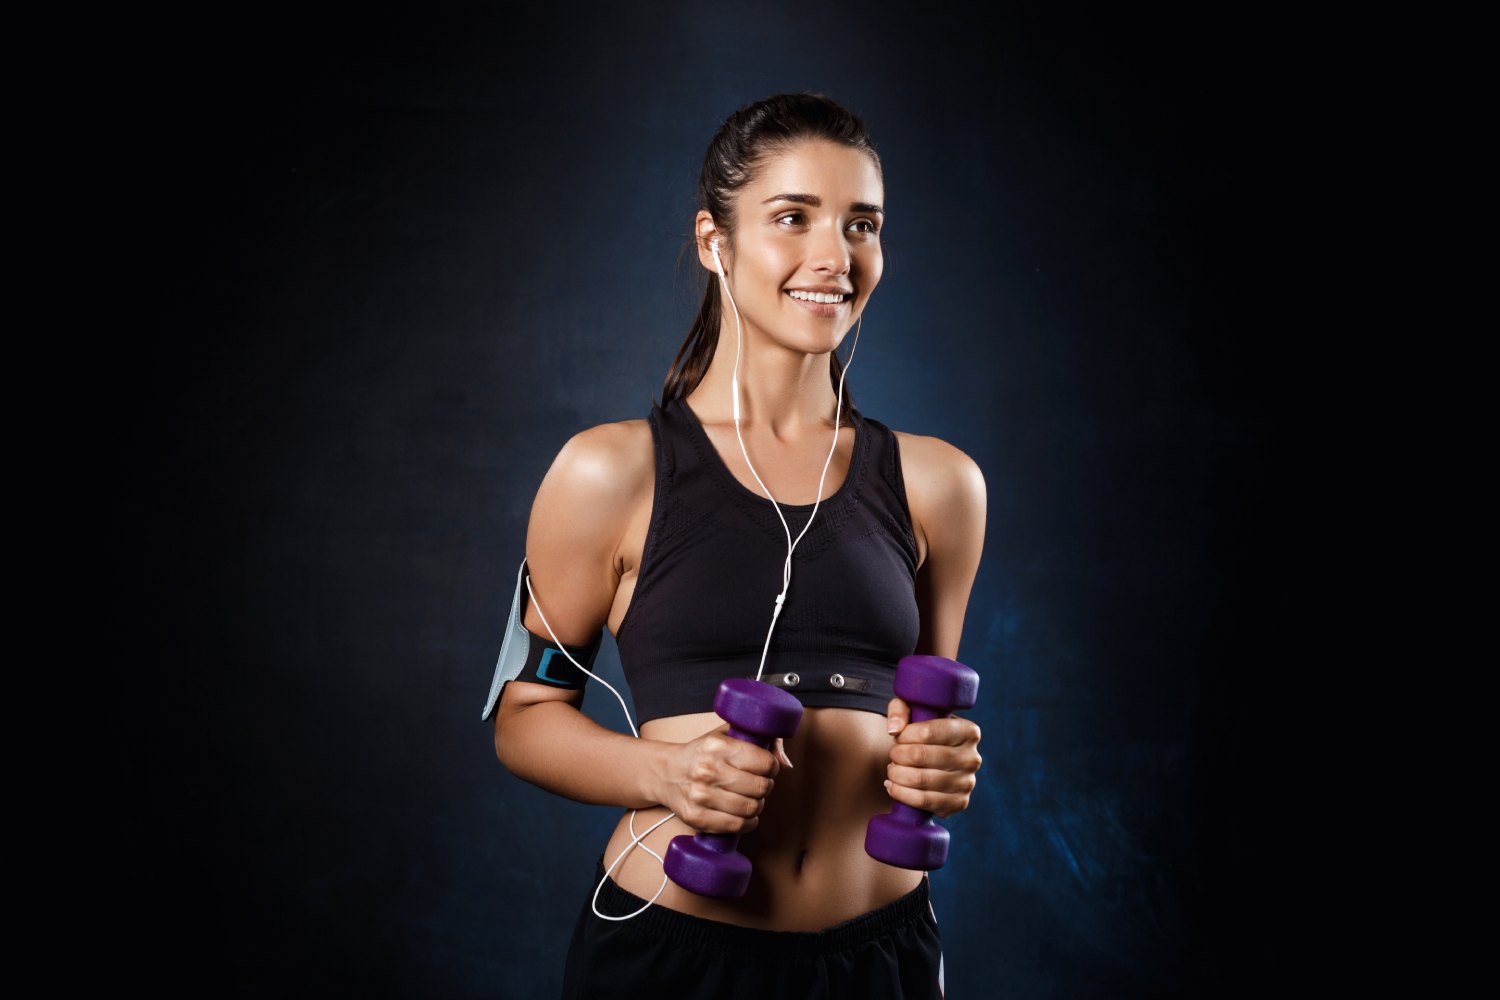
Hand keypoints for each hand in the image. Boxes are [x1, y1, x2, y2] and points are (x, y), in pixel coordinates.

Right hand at [652, 726, 788, 834]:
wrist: (665, 773)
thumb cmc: (702, 754)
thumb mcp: (725, 736)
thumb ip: (759, 742)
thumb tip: (786, 763)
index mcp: (717, 746)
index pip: (764, 762)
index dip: (771, 767)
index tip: (767, 768)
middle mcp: (708, 770)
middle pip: (760, 788)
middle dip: (765, 787)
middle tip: (759, 785)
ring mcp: (700, 795)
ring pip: (750, 808)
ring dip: (757, 806)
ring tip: (751, 799)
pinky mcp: (696, 817)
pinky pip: (735, 826)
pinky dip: (747, 823)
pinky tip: (744, 815)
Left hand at [884, 697, 981, 818]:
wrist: (935, 763)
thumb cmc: (923, 733)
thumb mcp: (914, 711)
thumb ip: (900, 710)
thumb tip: (894, 730)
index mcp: (968, 731)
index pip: (928, 731)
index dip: (905, 736)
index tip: (897, 738)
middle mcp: (972, 757)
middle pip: (921, 756)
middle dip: (898, 755)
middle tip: (893, 755)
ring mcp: (967, 782)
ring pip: (921, 780)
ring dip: (896, 775)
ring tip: (892, 770)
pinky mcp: (959, 803)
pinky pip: (924, 801)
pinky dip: (902, 794)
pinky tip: (893, 787)